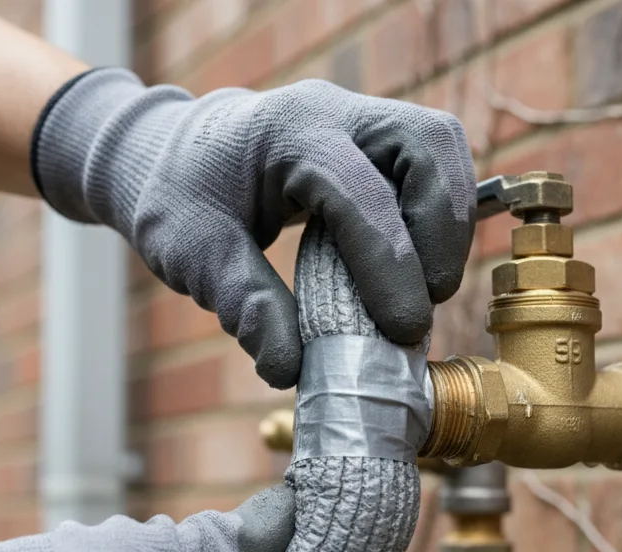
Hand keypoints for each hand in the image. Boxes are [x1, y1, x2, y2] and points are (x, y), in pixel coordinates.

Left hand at [33, 68, 476, 387]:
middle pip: (426, 144)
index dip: (390, 264)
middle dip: (440, 229)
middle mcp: (334, 112)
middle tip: (426, 302)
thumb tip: (292, 368)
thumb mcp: (193, 255)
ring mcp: (361, 118)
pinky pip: (431, 165)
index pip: (359, 192)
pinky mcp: (377, 138)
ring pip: (441, 148)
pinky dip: (437, 216)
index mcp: (287, 133)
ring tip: (427, 288)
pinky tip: (415, 268)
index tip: (404, 330)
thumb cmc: (182, 199)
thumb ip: (244, 305)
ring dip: (448, 222)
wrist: (173, 156)